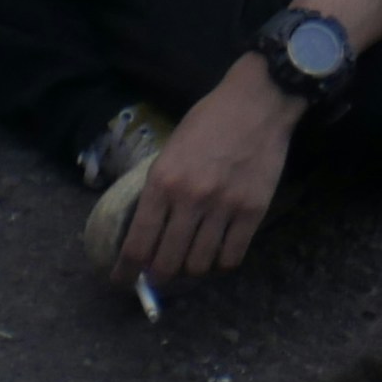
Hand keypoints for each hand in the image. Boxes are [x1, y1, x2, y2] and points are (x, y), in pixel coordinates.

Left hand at [112, 58, 296, 283]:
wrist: (259, 100)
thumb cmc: (209, 122)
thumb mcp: (170, 151)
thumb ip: (158, 190)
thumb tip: (147, 234)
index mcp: (162, 182)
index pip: (137, 244)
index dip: (126, 271)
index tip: (122, 280)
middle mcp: (190, 198)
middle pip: (165, 263)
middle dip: (157, 276)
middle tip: (159, 273)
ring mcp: (223, 206)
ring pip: (198, 265)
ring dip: (190, 269)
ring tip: (190, 259)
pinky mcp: (253, 210)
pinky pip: (231, 257)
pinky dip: (220, 263)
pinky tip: (217, 254)